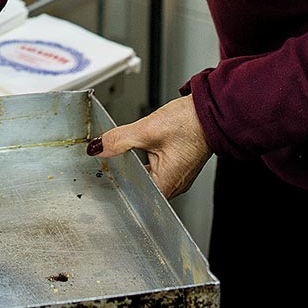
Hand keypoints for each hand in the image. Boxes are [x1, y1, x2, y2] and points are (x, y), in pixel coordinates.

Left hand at [86, 95, 211, 198]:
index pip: (134, 196)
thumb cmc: (188, 124)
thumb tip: (98, 148)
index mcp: (166, 185)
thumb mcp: (147, 130)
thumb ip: (119, 140)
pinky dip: (144, 160)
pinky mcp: (178, 164)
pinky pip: (156, 168)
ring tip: (119, 156)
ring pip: (147, 176)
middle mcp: (173, 185)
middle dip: (123, 174)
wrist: (209, 111)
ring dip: (133, 166)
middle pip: (140, 187)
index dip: (117, 185)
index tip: (102, 176)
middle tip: (106, 163)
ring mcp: (177, 176)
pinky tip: (137, 150)